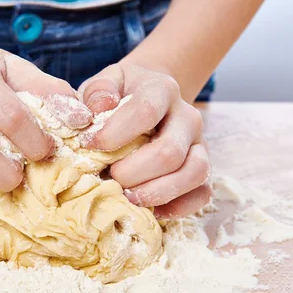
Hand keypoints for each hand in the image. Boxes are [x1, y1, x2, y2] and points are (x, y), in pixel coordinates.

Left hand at [79, 62, 210, 218]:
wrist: (145, 99)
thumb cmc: (118, 96)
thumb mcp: (103, 83)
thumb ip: (97, 91)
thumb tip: (99, 106)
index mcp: (162, 90)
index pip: (145, 111)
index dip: (115, 134)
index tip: (88, 145)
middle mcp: (187, 116)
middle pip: (169, 152)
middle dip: (132, 172)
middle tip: (108, 176)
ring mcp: (200, 144)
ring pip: (193, 174)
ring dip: (155, 192)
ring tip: (127, 196)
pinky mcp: (204, 169)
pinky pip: (202, 194)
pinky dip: (177, 207)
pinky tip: (149, 209)